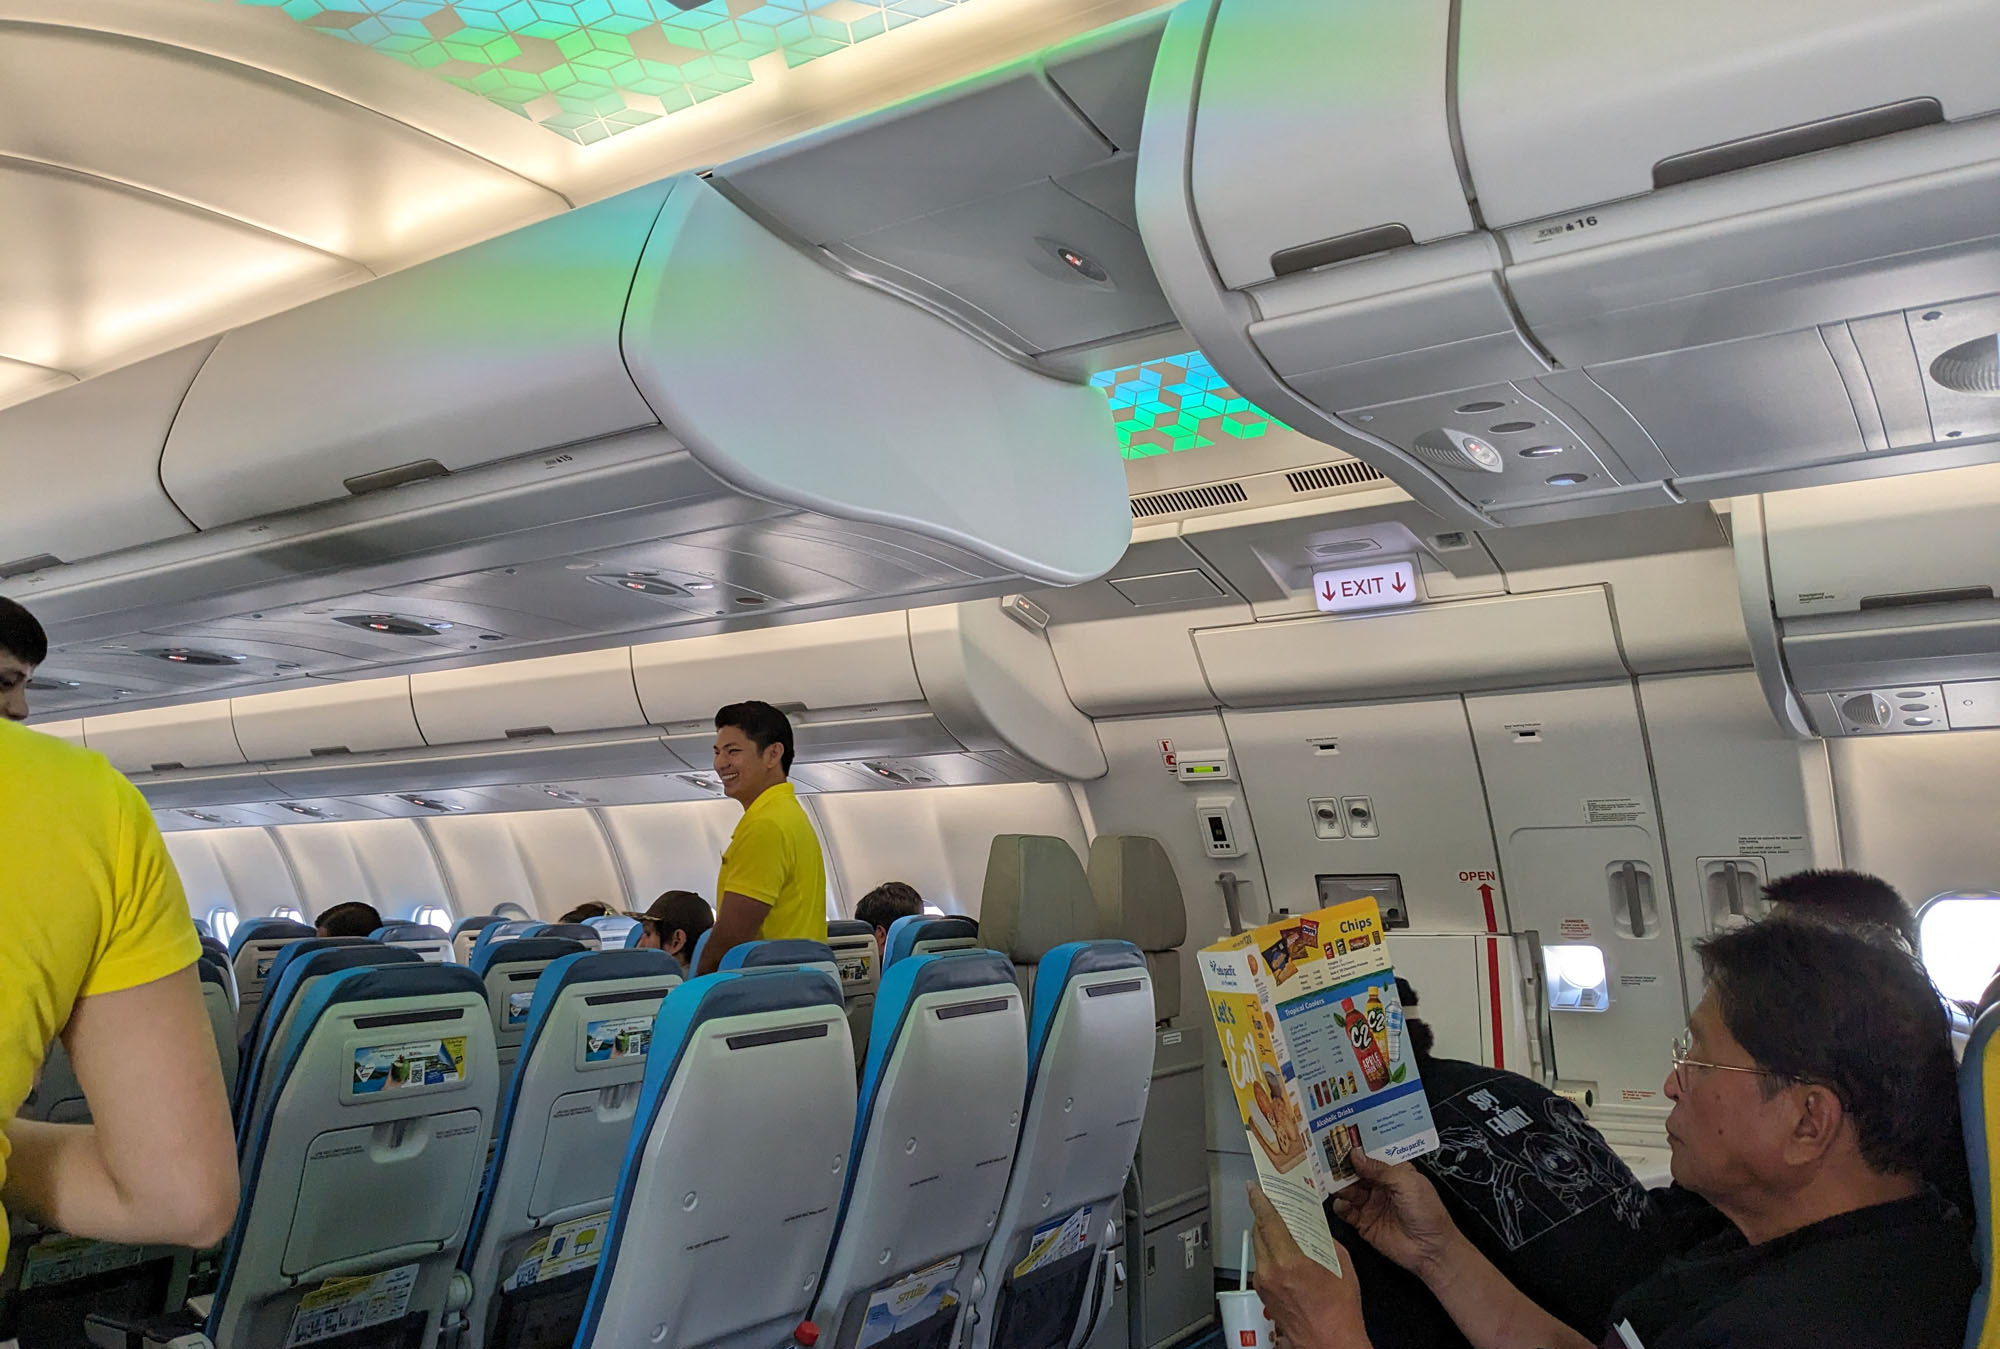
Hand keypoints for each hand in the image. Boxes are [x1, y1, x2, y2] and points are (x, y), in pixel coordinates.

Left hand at [1248, 1184, 1368, 1348]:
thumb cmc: (1339, 1311)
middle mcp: (1270, 1272)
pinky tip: (1284, 1253)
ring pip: (1258, 1248)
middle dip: (1265, 1215)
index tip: (1255, 1188)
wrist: (1330, 1343)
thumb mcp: (1341, 1264)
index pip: (1267, 1220)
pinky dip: (1269, 1253)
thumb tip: (1313, 1226)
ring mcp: (1263, 1284)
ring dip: (1267, 1234)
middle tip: (1274, 1204)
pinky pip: (1261, 1264)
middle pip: (1258, 1231)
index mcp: (1289, 1261)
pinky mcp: (1263, 1294)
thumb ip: (1323, 1239)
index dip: (1259, 1200)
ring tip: (1282, 1228)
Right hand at [1329, 1153, 1457, 1280]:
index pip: (1370, 1156)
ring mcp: (1370, 1204)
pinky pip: (1345, 1211)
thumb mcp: (1406, 1182)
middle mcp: (1380, 1186)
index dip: (1357, 1149)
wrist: (1430, 1248)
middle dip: (1343, 1166)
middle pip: (1355, 1172)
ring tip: (1333, 1182)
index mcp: (1393, 1172)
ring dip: (1339, 1185)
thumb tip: (1356, 1155)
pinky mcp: (1363, 1222)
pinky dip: (1339, 1205)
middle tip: (1329, 1160)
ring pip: (1347, 1189)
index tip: (1341, 1141)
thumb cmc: (1427, 1212)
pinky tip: (1341, 1203)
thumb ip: (1379, 1169)